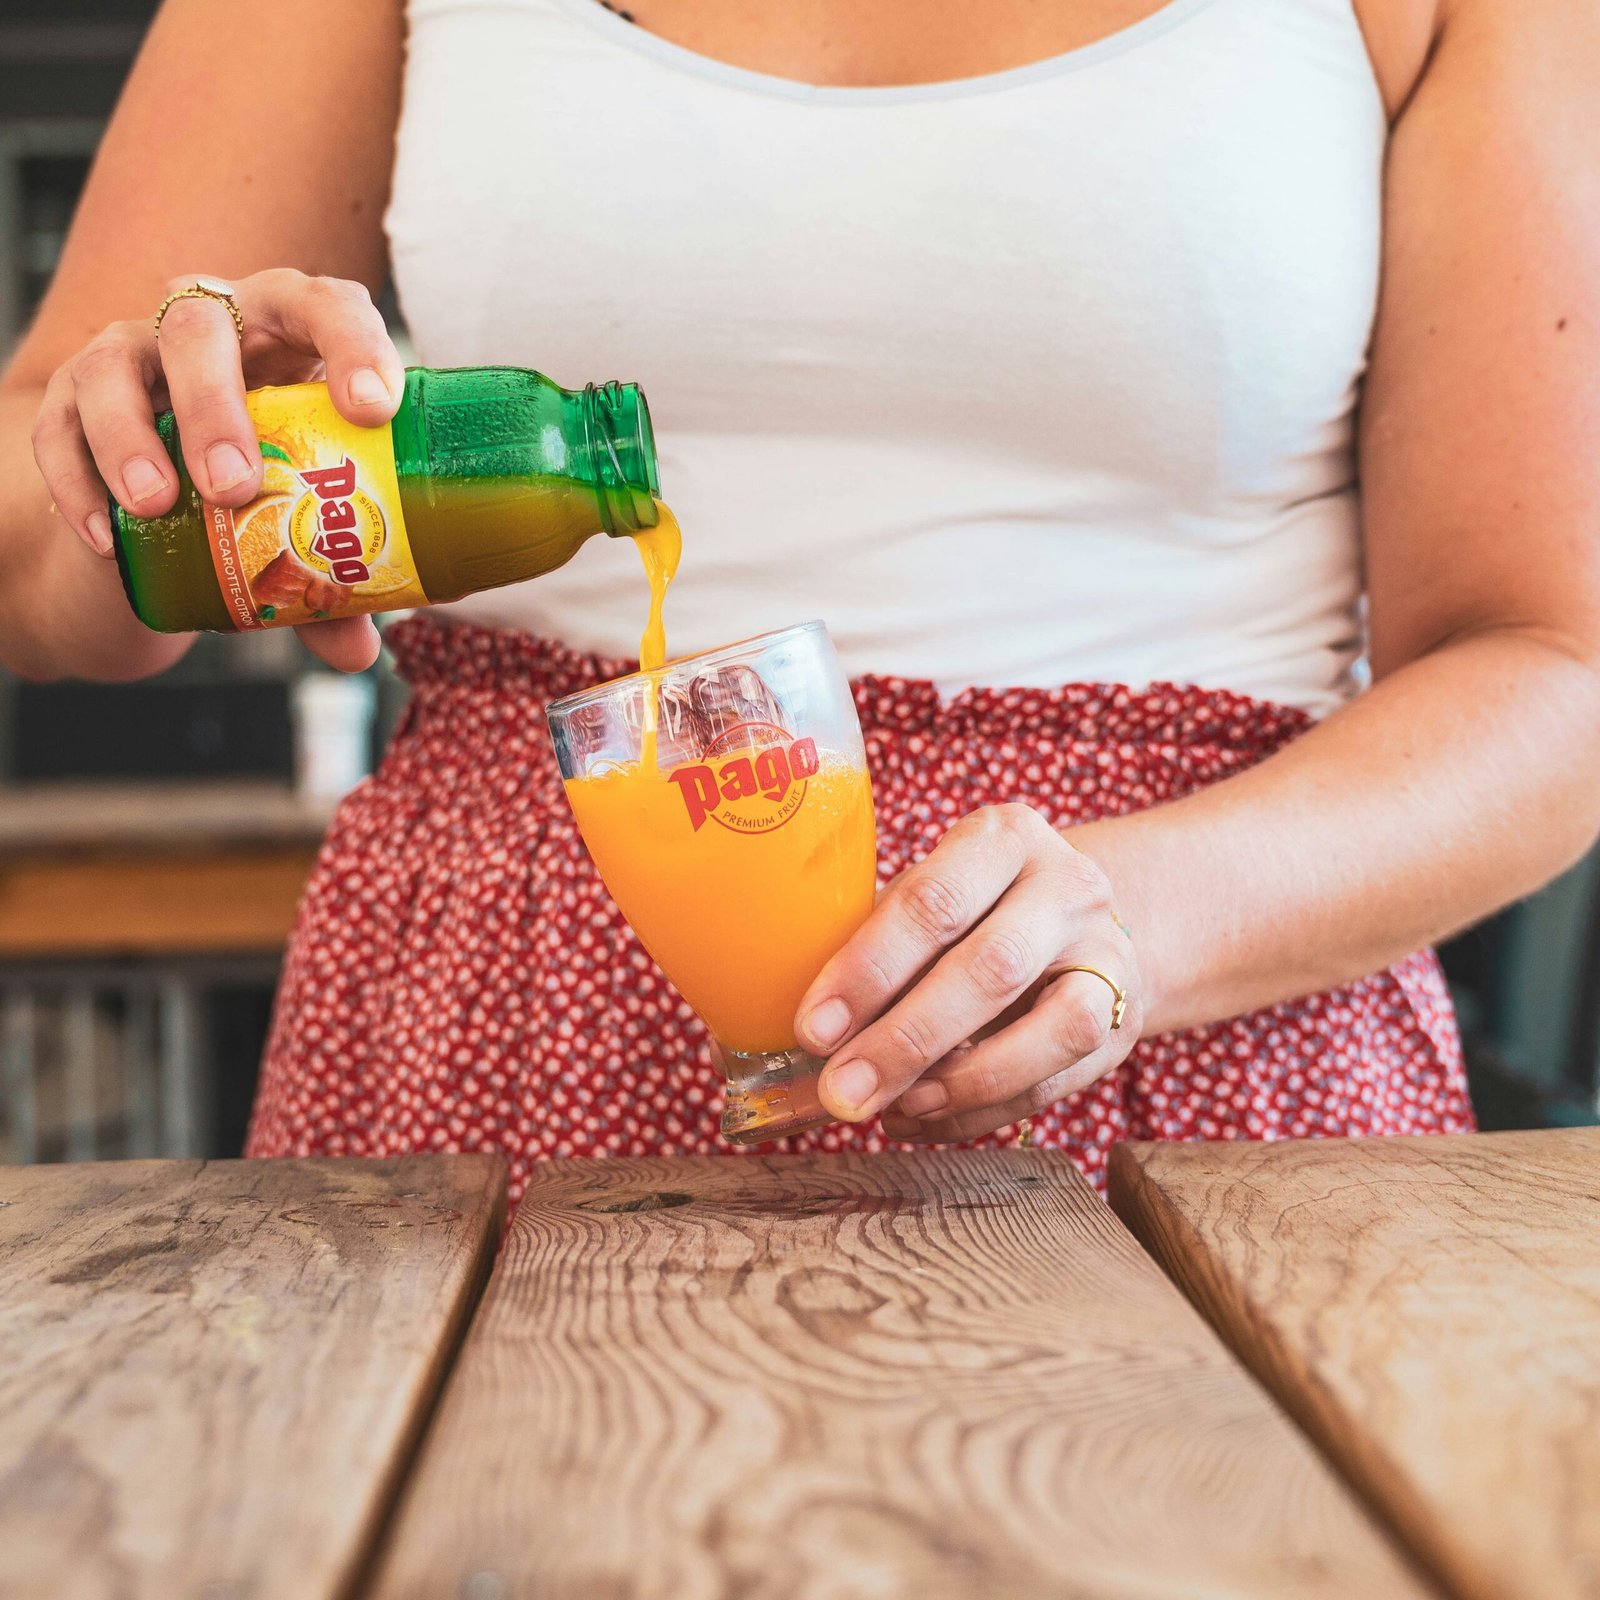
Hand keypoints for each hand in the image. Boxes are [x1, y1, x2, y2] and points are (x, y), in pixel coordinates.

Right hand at [31, 268, 406, 671]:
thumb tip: (357, 653)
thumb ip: (336, 587)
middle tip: (234, 485)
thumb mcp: (308, 534)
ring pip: (117, 363)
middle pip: (202, 327)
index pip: (324, 306)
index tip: (372, 407)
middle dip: (216, 404)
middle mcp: (211, 329)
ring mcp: (133, 357)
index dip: (351, 343)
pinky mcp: (73, 399)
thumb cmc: (270, 496)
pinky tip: (105, 539)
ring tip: (156, 505)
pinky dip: (78, 482)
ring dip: (132, 435)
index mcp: (292, 338)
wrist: (170, 516)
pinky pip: (59, 427)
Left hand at [794, 804, 1142, 1141]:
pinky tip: (926, 1116)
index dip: (867, 970)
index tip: (813, 1029)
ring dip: (960, 1082)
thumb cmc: (973, 911)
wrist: (1078, 923)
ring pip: (1052, 1030)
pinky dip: (984, 1108)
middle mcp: (1067, 885)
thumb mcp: (929, 896)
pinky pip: (1058, 1079)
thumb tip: (790, 1038)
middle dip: (905, 1039)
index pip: (931, 900)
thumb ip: (873, 947)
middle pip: (989, 968)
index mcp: (1002, 836)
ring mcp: (1107, 953)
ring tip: (894, 1109)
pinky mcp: (1123, 1019)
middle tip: (842, 1091)